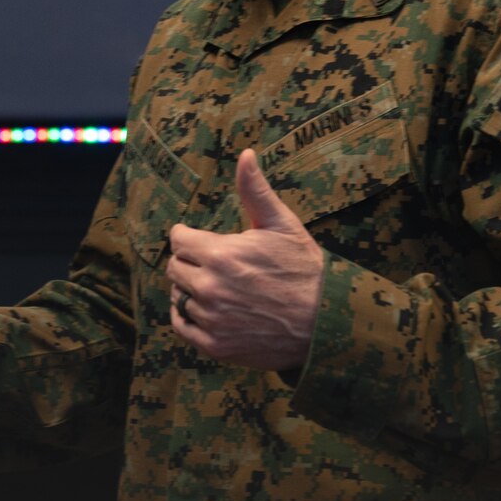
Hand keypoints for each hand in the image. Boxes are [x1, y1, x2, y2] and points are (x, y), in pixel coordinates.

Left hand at [167, 150, 326, 371]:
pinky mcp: (216, 346)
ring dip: (190, 289)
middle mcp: (210, 288)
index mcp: (221, 254)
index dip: (190, 237)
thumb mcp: (282, 225)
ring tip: (216, 287)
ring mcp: (212, 320)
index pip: (178, 240)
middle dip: (189, 261)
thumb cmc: (304, 269)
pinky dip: (187, 317)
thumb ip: (255, 190)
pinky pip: (182, 326)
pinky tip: (205, 309)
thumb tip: (245, 155)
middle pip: (175, 267)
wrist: (326, 322)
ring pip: (179, 296)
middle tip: (213, 264)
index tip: (202, 240)